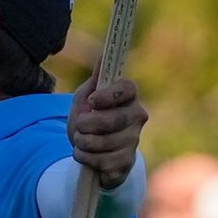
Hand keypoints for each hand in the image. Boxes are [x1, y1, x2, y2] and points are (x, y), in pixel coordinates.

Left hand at [67, 59, 147, 189]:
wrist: (89, 151)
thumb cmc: (89, 119)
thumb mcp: (85, 98)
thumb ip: (94, 80)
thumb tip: (103, 56)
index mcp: (128, 96)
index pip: (128, 88)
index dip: (108, 95)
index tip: (91, 101)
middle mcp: (137, 116)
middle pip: (114, 119)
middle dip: (88, 125)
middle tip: (79, 126)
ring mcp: (134, 140)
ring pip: (105, 142)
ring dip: (83, 142)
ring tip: (80, 140)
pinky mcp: (127, 162)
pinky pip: (104, 161)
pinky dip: (86, 158)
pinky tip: (85, 154)